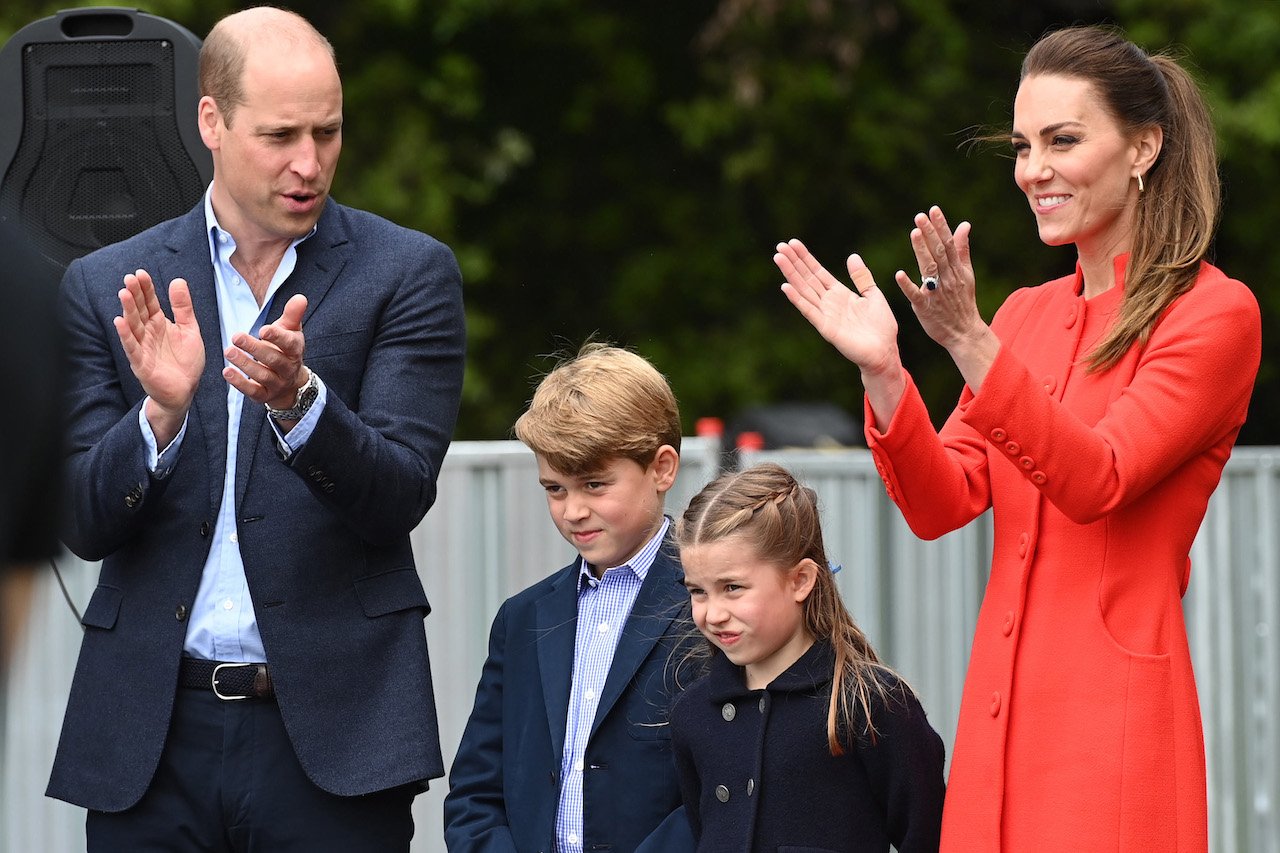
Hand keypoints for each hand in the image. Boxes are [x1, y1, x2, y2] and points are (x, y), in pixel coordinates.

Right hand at [113, 270, 204, 437]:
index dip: (146, 289)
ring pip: (133, 326)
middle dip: (135, 295)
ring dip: (128, 310)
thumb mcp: (190, 330)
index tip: (141, 273)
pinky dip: (126, 335)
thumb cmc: (186, 361)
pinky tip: (120, 322)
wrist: (186, 390)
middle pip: (139, 310)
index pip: (150, 302)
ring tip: (124, 293)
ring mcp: (143, 347)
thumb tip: (178, 281)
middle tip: (130, 278)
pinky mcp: (141, 363)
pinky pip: (132, 347)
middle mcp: (149, 333)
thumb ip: (183, 308)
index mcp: (160, 324)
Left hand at [223, 294, 308, 407]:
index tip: (263, 330)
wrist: (290, 382)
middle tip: (236, 337)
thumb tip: (300, 297)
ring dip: (245, 364)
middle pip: (273, 359)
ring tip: (228, 351)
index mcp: (295, 350)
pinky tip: (227, 372)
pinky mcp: (264, 395)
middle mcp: (288, 368)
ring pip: (262, 375)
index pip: (289, 344)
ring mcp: (277, 383)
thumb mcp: (291, 331)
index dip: (277, 337)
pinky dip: (240, 383)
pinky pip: (253, 391)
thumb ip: (293, 314)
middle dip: (255, 348)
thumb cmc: (285, 349)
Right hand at [775, 239, 901, 379]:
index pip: (818, 272)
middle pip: (807, 278)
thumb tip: (852, 256)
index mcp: (839, 294)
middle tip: (780, 246)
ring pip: (804, 290)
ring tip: (778, 258)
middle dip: (794, 262)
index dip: (806, 258)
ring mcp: (825, 314)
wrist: (884, 351)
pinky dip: (797, 299)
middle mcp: (829, 302)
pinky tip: (786, 286)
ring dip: (791, 274)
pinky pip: (808, 310)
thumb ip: (861, 277)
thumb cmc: (881, 327)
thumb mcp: (873, 295)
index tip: (793, 244)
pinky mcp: (825, 327)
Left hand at [893, 207, 986, 351]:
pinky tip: (899, 274)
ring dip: (921, 251)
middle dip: (930, 233)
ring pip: (929, 269)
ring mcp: (937, 293)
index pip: (948, 243)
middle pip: (939, 253)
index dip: (941, 226)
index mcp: (956, 269)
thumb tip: (964, 225)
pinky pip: (916, 295)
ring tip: (914, 233)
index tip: (933, 210)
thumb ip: (962, 250)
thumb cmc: (962, 301)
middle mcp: (948, 278)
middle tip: (920, 216)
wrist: (964, 332)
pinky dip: (908, 285)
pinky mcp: (926, 308)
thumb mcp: (966, 274)